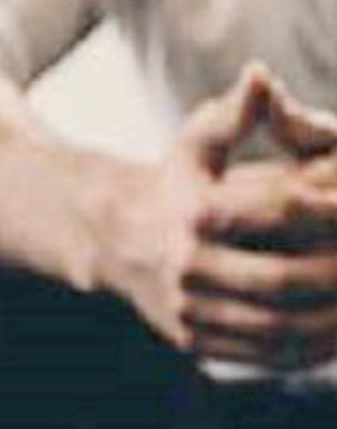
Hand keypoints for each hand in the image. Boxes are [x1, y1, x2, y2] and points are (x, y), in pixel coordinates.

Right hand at [102, 65, 336, 367]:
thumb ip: (236, 113)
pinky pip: (262, 354)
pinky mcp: (193, 340)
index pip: (282, 210)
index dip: (335, 210)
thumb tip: (260, 74)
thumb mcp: (196, 143)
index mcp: (193, 211)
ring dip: (333, 322)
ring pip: (276, 325)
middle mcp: (186, 263)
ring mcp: (188, 307)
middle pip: (283, 278)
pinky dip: (310, 351)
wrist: (114, 241)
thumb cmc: (177, 183)